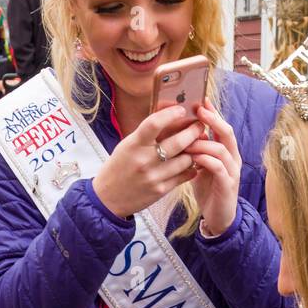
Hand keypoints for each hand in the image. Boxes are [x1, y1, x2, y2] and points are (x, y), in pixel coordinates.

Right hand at [92, 104, 206, 218]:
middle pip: (177, 142)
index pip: (154, 123)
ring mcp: (154, 177)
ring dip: (194, 151)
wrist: (108, 198)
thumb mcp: (128, 146)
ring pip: (185, 160)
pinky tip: (192, 163)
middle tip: (199, 126)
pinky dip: (191, 168)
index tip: (182, 110)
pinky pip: (184, 176)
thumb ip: (147, 135)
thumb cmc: (119, 167)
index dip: (171, 114)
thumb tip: (170, 117)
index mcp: (133, 145)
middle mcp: (144, 160)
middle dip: (193, 132)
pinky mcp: (161, 190)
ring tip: (197, 145)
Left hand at [187, 100, 240, 235]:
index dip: (213, 113)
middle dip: (213, 120)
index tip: (201, 100)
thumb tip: (180, 133)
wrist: (219, 218)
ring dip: (203, 142)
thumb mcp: (200, 167)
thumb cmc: (208, 191)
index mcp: (227, 152)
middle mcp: (233, 159)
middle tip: (199, 110)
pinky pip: (219, 167)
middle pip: (227, 132)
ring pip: (221, 149)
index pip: (222, 127)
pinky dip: (206, 160)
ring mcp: (232, 172)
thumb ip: (195, 151)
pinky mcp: (228, 185)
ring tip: (187, 140)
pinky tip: (194, 158)